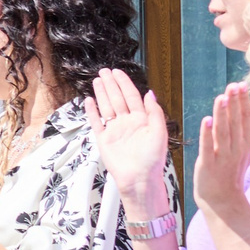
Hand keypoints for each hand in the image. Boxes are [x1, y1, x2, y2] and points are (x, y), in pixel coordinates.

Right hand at [86, 68, 172, 214]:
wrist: (139, 178)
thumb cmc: (153, 158)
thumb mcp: (160, 133)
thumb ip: (155, 112)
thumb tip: (149, 93)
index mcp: (142, 119)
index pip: (132, 96)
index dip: (124, 83)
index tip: (118, 72)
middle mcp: (127, 122)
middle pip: (117, 98)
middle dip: (111, 84)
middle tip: (104, 71)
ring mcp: (114, 130)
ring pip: (106, 107)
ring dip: (102, 93)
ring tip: (97, 80)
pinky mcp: (103, 139)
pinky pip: (96, 122)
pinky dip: (92, 112)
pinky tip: (89, 101)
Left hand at [194, 85, 249, 221]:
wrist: (223, 199)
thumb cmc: (230, 172)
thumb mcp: (244, 149)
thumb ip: (249, 128)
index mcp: (243, 143)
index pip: (244, 118)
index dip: (243, 101)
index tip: (241, 85)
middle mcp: (235, 148)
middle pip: (236, 123)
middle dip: (235, 103)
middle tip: (234, 85)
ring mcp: (222, 156)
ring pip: (223, 132)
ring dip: (223, 114)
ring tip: (222, 97)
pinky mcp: (208, 164)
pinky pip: (207, 147)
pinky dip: (207, 134)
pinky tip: (206, 120)